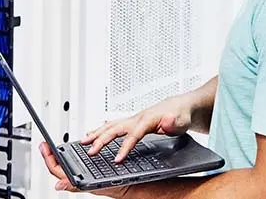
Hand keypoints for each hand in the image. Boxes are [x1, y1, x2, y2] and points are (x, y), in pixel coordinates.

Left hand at [39, 143, 128, 196]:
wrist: (131, 187)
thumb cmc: (116, 187)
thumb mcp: (97, 185)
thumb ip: (76, 186)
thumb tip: (58, 186)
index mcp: (77, 181)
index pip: (56, 170)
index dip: (48, 158)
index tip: (44, 147)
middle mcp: (79, 178)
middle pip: (59, 166)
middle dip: (50, 155)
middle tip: (44, 145)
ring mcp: (84, 175)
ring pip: (67, 165)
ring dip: (60, 155)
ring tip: (54, 147)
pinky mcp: (90, 171)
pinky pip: (78, 164)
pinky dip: (72, 156)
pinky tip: (72, 151)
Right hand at [81, 94, 195, 161]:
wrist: (181, 107)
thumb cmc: (180, 115)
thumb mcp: (182, 121)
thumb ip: (174, 123)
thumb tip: (167, 121)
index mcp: (148, 119)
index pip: (133, 135)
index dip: (124, 147)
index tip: (117, 159)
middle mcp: (137, 118)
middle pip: (115, 129)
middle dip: (101, 140)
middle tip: (91, 152)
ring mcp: (133, 119)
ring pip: (110, 125)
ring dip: (96, 133)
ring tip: (83, 143)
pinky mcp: (131, 121)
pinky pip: (113, 125)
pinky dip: (100, 129)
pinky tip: (92, 133)